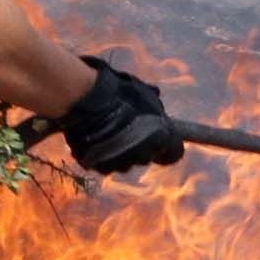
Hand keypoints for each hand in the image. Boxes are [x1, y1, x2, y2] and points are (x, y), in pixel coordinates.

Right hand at [58, 56, 184, 174]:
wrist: (84, 99)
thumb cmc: (117, 92)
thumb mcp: (143, 92)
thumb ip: (153, 101)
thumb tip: (155, 97)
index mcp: (162, 138)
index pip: (175, 153)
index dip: (168, 146)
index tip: (161, 139)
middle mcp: (144, 155)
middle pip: (147, 156)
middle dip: (140, 145)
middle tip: (127, 127)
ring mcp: (121, 164)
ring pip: (125, 162)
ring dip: (120, 151)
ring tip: (107, 130)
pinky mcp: (99, 167)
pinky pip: (104, 163)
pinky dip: (101, 154)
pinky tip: (93, 137)